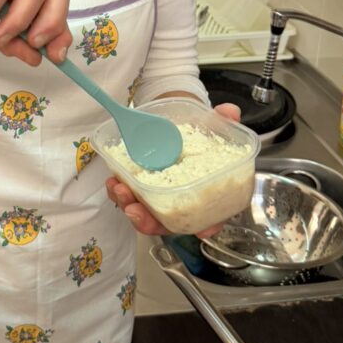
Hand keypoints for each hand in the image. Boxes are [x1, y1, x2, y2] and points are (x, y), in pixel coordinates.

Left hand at [105, 101, 242, 235]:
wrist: (177, 127)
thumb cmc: (199, 136)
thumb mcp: (214, 126)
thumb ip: (224, 120)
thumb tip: (229, 112)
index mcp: (207, 193)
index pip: (212, 217)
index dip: (208, 226)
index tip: (202, 229)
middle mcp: (183, 203)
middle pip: (170, 223)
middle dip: (151, 221)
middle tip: (136, 210)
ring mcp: (161, 199)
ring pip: (146, 215)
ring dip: (130, 208)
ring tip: (119, 190)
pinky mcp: (142, 190)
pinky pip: (130, 200)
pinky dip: (119, 195)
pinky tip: (113, 182)